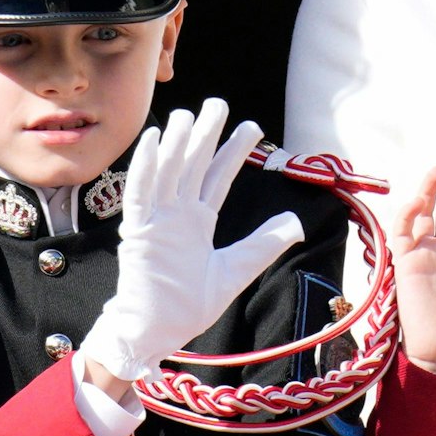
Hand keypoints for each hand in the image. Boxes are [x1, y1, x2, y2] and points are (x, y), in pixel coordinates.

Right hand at [79, 98, 304, 386]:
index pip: (217, 178)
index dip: (233, 152)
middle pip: (192, 166)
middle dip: (206, 135)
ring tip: (190, 114)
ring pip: (167, 173)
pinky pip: (141, 193)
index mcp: (197, 223)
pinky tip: (155, 140)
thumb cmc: (187, 307)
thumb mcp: (235, 272)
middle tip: (218, 103)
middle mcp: (176, 215)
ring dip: (177, 144)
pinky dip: (146, 166)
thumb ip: (262, 246)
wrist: (155, 333)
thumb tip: (296, 222)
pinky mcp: (138, 232)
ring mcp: (156, 221)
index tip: (252, 127)